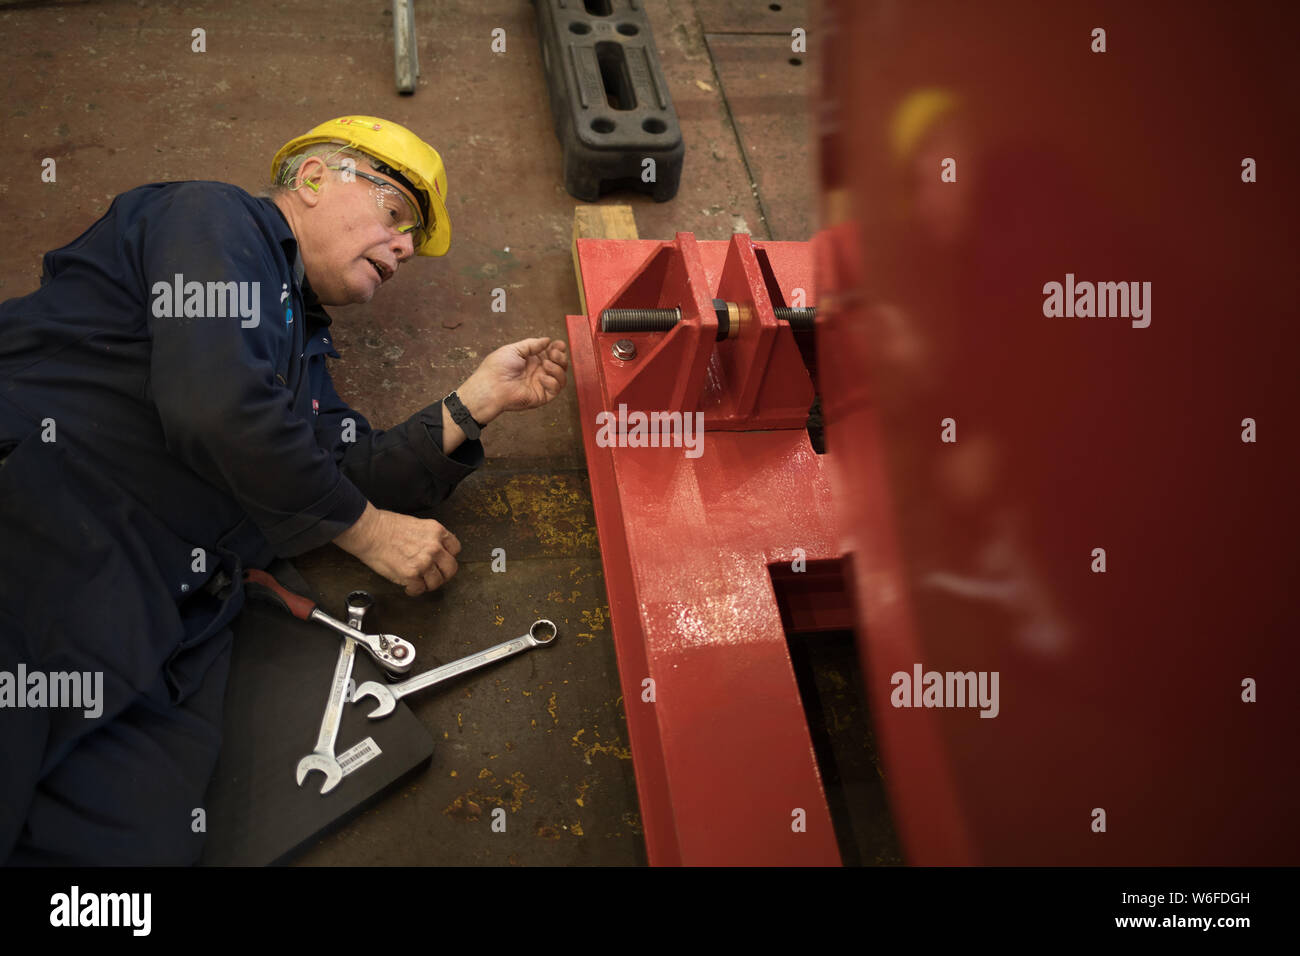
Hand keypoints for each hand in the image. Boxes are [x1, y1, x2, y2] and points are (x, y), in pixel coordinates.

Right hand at [334, 503, 460, 595]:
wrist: (369, 531)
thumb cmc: (386, 525)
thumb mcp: (417, 524)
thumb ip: (429, 537)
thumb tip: (433, 549)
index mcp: (437, 532)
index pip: (455, 549)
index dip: (448, 557)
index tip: (441, 561)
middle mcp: (434, 547)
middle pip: (451, 568)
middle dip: (443, 574)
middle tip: (434, 576)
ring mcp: (424, 562)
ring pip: (437, 582)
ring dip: (428, 584)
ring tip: (418, 582)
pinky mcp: (411, 574)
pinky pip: (419, 589)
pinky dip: (413, 590)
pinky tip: (408, 586)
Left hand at [460, 337, 567, 419]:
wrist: (491, 386)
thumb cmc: (497, 368)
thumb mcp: (514, 349)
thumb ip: (532, 344)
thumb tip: (547, 340)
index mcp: (532, 360)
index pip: (551, 353)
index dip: (558, 348)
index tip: (558, 344)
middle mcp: (538, 372)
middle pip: (560, 364)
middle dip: (561, 357)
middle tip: (554, 353)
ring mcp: (541, 384)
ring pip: (561, 377)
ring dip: (558, 368)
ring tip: (546, 365)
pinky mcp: (541, 396)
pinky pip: (556, 389)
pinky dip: (552, 382)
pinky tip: (542, 378)